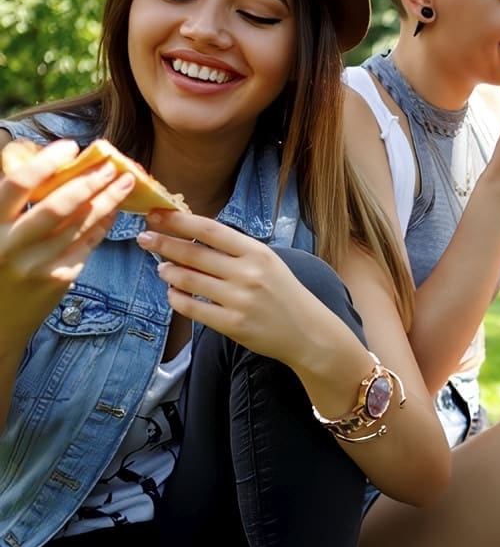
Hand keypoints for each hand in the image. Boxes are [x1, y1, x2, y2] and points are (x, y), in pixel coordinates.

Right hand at [0, 139, 133, 333]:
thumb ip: (10, 203)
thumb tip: (42, 162)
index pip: (17, 185)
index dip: (46, 162)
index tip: (71, 146)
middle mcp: (12, 245)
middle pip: (57, 205)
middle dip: (89, 181)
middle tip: (112, 164)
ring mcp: (38, 264)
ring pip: (80, 224)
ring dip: (107, 200)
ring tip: (125, 182)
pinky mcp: (60, 279)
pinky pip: (88, 244)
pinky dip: (103, 224)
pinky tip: (115, 210)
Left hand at [136, 210, 335, 368]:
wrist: (307, 331)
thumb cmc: (283, 293)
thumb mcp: (267, 263)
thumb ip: (233, 251)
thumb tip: (188, 238)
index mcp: (257, 252)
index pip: (210, 229)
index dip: (178, 220)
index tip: (156, 214)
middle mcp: (248, 273)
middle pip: (193, 253)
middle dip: (163, 243)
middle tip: (144, 238)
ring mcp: (239, 300)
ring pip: (188, 280)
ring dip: (168, 272)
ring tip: (161, 268)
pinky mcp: (232, 324)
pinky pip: (191, 308)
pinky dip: (176, 298)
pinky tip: (172, 293)